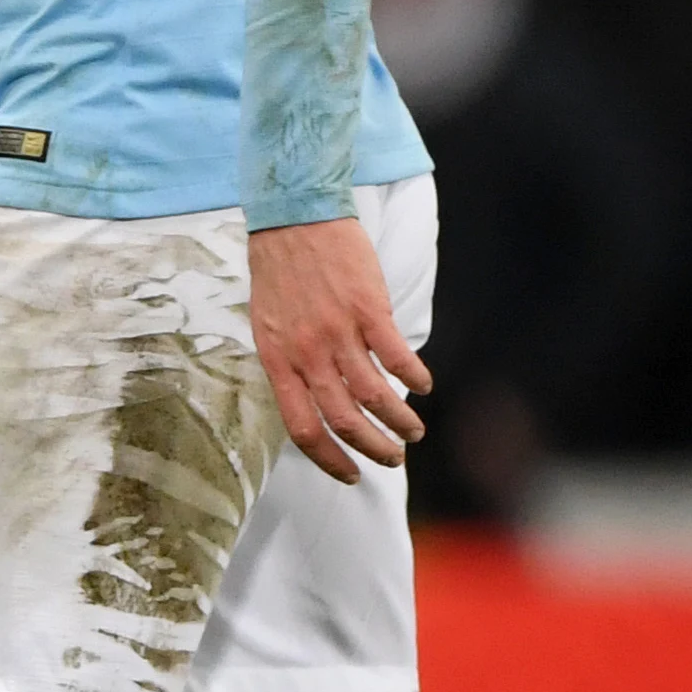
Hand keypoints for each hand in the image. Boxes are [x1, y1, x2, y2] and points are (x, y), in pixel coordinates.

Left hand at [249, 214, 429, 484]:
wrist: (294, 218)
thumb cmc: (279, 272)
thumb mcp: (268, 324)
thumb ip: (288, 362)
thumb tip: (312, 398)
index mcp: (276, 360)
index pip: (301, 427)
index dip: (328, 458)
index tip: (350, 474)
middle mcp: (306, 353)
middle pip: (343, 420)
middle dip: (373, 448)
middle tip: (393, 457)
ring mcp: (338, 331)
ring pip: (374, 395)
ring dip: (399, 420)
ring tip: (414, 431)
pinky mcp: (368, 309)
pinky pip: (396, 356)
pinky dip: (414, 377)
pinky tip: (424, 386)